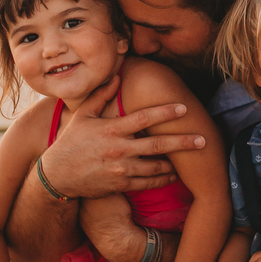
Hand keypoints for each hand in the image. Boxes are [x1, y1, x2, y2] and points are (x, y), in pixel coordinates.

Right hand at [43, 76, 206, 197]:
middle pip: (157, 145)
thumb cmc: (70, 142)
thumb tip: (117, 76)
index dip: (165, 112)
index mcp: (111, 130)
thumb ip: (101, 96)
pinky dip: (163, 179)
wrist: (57, 176)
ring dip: (176, 162)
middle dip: (182, 142)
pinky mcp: (120, 185)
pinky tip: (175, 174)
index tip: (183, 108)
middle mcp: (118, 150)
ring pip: (156, 166)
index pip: (143, 118)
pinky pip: (147, 183)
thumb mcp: (82, 116)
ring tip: (194, 157)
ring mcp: (120, 169)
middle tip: (203, 139)